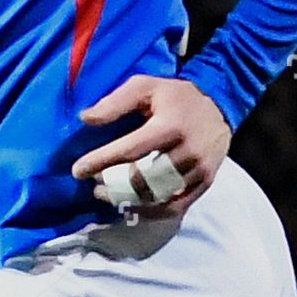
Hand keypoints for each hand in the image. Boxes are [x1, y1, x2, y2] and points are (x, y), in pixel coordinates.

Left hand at [71, 75, 230, 219]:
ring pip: (158, 196)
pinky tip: (133, 207)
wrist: (219, 108)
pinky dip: (152, 211)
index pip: (130, 150)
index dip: (101, 161)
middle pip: (144, 179)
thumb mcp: (145, 86)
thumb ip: (115, 102)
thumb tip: (86, 119)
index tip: (78, 170)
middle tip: (94, 186)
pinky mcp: (205, 184)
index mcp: (170, 125)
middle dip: (113, 186)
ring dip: (129, 200)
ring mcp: (198, 171)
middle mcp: (187, 152)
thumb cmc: (175, 96)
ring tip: (108, 196)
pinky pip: (176, 206)